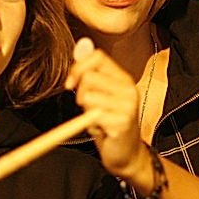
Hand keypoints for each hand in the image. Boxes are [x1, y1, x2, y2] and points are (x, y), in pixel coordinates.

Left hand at [64, 38, 147, 178]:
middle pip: (89, 76)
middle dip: (79, 92)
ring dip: (84, 110)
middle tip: (86, 107)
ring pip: (88, 95)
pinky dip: (91, 124)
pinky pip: (93, 115)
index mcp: (123, 78)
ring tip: (96, 119)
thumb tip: (82, 44)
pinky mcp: (122, 122)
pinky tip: (101, 130)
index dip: (78, 67)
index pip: (97, 56)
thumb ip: (89, 70)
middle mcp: (128, 88)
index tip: (71, 84)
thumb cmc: (109, 123)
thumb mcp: (98, 93)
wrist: (126, 154)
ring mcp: (127, 105)